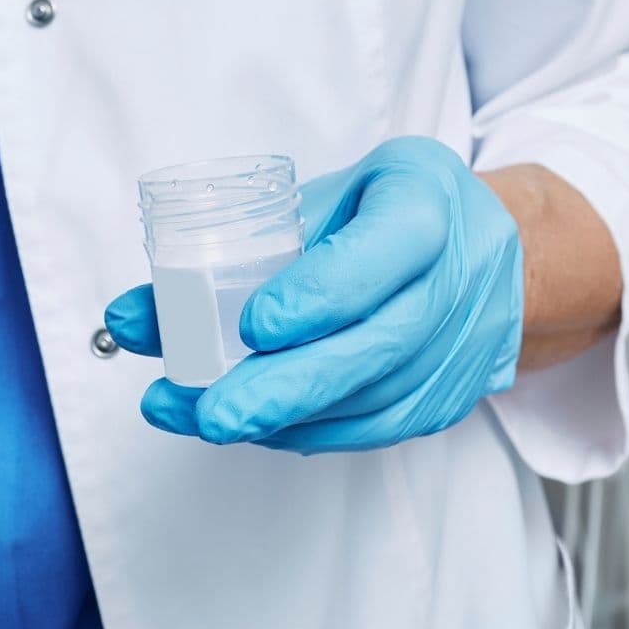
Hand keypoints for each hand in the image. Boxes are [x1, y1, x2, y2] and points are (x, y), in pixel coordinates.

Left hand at [105, 136, 523, 453]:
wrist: (499, 251)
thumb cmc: (391, 211)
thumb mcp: (327, 195)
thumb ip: (236, 249)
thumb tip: (128, 318)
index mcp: (427, 204)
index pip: (382, 253)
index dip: (320, 294)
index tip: (253, 325)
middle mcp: (460, 277)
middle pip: (378, 344)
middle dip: (288, 385)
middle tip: (213, 412)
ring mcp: (465, 345)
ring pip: (377, 398)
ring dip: (287, 419)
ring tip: (203, 419)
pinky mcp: (454, 395)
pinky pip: (382, 427)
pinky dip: (315, 433)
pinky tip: (260, 429)